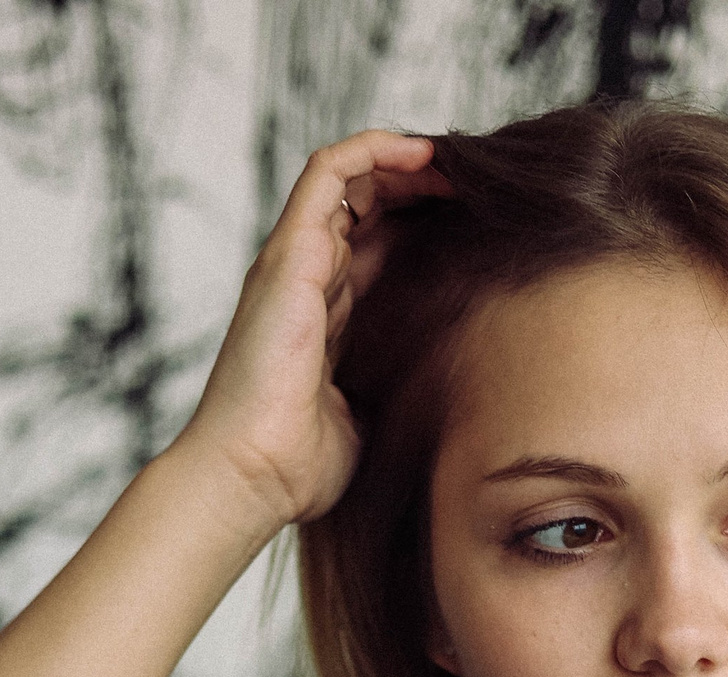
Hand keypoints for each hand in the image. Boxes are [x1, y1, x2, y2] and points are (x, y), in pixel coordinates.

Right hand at [177, 129, 450, 531]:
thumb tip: (441, 387)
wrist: (251, 476)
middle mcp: (306, 280)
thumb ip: (393, 388)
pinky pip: (330, 171)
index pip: (374, 248)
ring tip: (456, 167)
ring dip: (407, 164)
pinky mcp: (290, 252)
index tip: (473, 228)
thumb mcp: (367, 417)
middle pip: (367, 207)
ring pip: (352, 181)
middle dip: (421, 190)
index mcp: (324, 317)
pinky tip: (424, 154)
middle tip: (475, 193)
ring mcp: (294, 262)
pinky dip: (375, 149)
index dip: (421, 227)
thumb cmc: (298, 466)